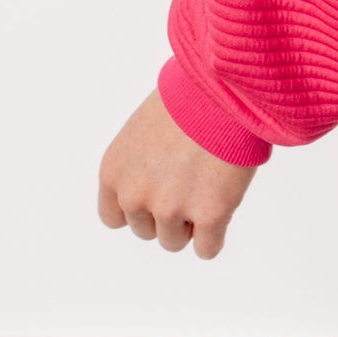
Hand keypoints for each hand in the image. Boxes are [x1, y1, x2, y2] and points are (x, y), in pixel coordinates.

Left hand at [97, 89, 258, 258]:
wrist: (223, 87)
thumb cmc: (188, 98)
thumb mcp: (142, 130)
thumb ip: (138, 166)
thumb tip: (152, 190)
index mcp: (114, 172)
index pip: (114, 218)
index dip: (139, 207)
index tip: (158, 193)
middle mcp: (136, 195)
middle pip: (146, 231)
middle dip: (167, 213)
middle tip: (190, 181)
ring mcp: (171, 208)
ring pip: (175, 241)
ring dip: (191, 223)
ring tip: (207, 186)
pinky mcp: (210, 215)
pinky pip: (207, 249)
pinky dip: (214, 236)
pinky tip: (222, 208)